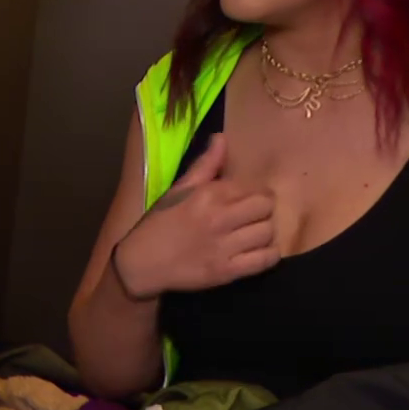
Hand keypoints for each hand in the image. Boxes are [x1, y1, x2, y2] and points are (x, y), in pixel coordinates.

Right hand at [114, 133, 278, 297]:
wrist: (140, 264)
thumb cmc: (158, 224)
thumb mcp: (177, 190)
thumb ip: (204, 165)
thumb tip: (222, 138)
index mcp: (208, 195)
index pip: (254, 187)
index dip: (255, 192)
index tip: (247, 199)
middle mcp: (220, 218)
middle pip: (266, 207)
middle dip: (262, 210)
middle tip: (252, 216)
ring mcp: (225, 246)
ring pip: (268, 232)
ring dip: (264, 232)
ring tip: (252, 234)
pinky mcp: (227, 271)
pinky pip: (265, 260)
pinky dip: (268, 255)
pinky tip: (257, 252)